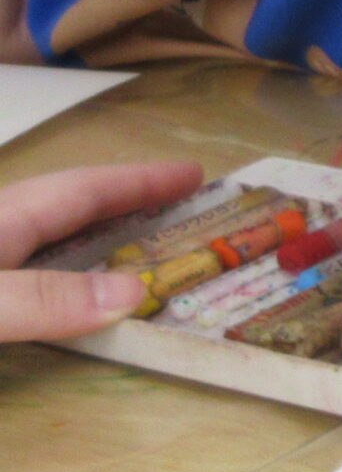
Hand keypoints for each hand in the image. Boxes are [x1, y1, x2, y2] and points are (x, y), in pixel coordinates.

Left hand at [0, 159, 201, 340]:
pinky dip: (66, 272)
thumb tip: (136, 292)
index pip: (83, 190)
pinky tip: (69, 287)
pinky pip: (31, 266)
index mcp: (2, 220)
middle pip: (68, 205)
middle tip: (180, 205)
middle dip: (125, 201)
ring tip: (137, 243)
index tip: (193, 175)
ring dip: (96, 237)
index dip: (140, 182)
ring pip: (46, 235)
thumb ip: (44, 297)